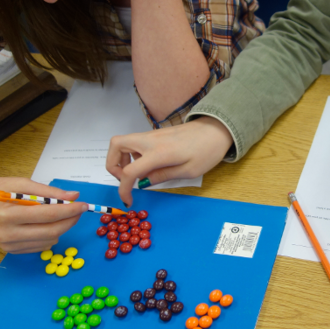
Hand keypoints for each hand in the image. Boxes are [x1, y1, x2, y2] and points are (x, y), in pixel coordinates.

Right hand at [0, 174, 87, 253]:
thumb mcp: (21, 184)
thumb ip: (48, 192)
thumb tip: (73, 196)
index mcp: (8, 214)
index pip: (48, 214)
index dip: (70, 210)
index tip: (83, 204)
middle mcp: (7, 234)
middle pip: (51, 232)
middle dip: (70, 221)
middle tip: (79, 210)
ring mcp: (7, 245)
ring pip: (47, 241)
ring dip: (62, 228)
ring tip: (64, 215)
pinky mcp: (9, 251)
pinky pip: (38, 246)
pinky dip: (50, 236)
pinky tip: (49, 224)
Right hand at [106, 117, 233, 206]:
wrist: (217, 129)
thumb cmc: (207, 151)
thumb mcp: (188, 170)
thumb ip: (163, 176)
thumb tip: (143, 182)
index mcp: (159, 153)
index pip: (130, 171)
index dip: (123, 188)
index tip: (127, 199)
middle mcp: (150, 140)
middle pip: (115, 144)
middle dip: (112, 164)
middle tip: (125, 179)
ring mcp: (152, 135)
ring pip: (123, 141)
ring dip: (122, 158)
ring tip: (137, 173)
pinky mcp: (156, 134)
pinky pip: (135, 142)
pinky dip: (132, 154)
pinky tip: (148, 164)